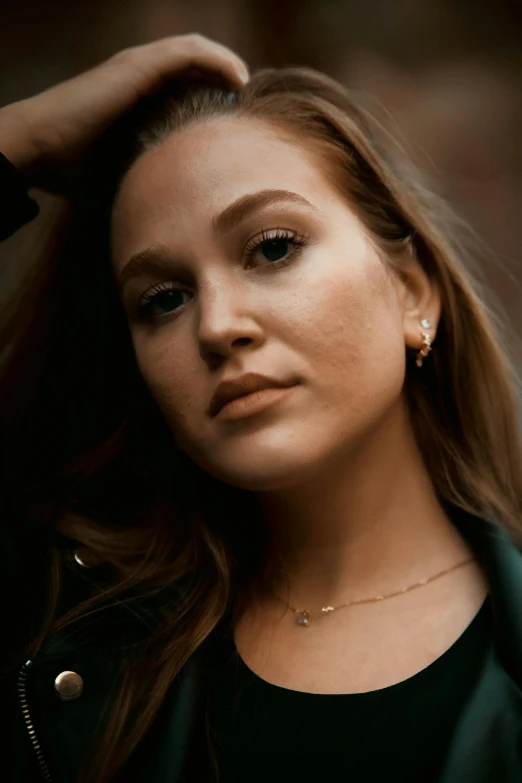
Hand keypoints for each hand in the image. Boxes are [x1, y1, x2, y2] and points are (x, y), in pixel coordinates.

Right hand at [0, 34, 248, 195]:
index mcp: (133, 96)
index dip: (209, 94)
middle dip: (222, 78)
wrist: (39, 149)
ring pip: (195, 52)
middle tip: (244, 104)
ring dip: (226, 65)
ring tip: (246, 88)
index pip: (181, 83)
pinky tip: (238, 80)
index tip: (231, 120)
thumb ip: (145, 176)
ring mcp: (137, 66)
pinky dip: (218, 60)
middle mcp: (137, 75)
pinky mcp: (139, 66)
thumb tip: (172, 213)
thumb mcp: (121, 171)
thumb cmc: (71, 169)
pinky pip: (189, 53)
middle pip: (193, 65)